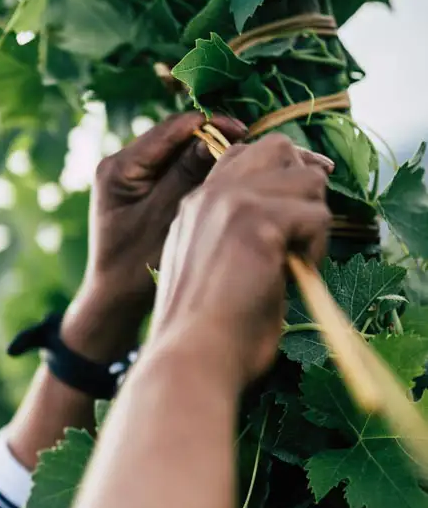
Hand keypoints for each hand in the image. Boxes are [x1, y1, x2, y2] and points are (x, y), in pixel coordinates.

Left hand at [62, 112, 246, 360]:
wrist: (115, 301)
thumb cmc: (135, 268)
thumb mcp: (165, 219)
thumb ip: (187, 177)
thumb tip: (218, 137)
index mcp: (120, 167)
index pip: (171, 129)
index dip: (211, 126)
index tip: (244, 132)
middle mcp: (125, 163)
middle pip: (179, 137)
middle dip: (217, 139)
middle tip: (256, 146)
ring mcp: (136, 176)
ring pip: (184, 153)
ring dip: (216, 155)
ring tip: (254, 161)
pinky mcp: (148, 190)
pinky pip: (182, 171)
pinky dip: (207, 173)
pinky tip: (237, 181)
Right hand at [150, 133, 333, 390]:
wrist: (191, 358)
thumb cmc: (205, 331)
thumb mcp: (210, 268)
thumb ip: (232, 235)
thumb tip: (285, 225)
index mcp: (195, 205)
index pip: (244, 157)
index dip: (277, 181)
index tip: (289, 223)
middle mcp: (210, 195)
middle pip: (278, 149)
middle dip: (300, 187)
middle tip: (297, 236)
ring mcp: (232, 203)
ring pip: (307, 179)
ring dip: (312, 221)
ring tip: (295, 262)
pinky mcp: (258, 223)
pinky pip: (316, 216)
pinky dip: (317, 248)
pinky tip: (295, 275)